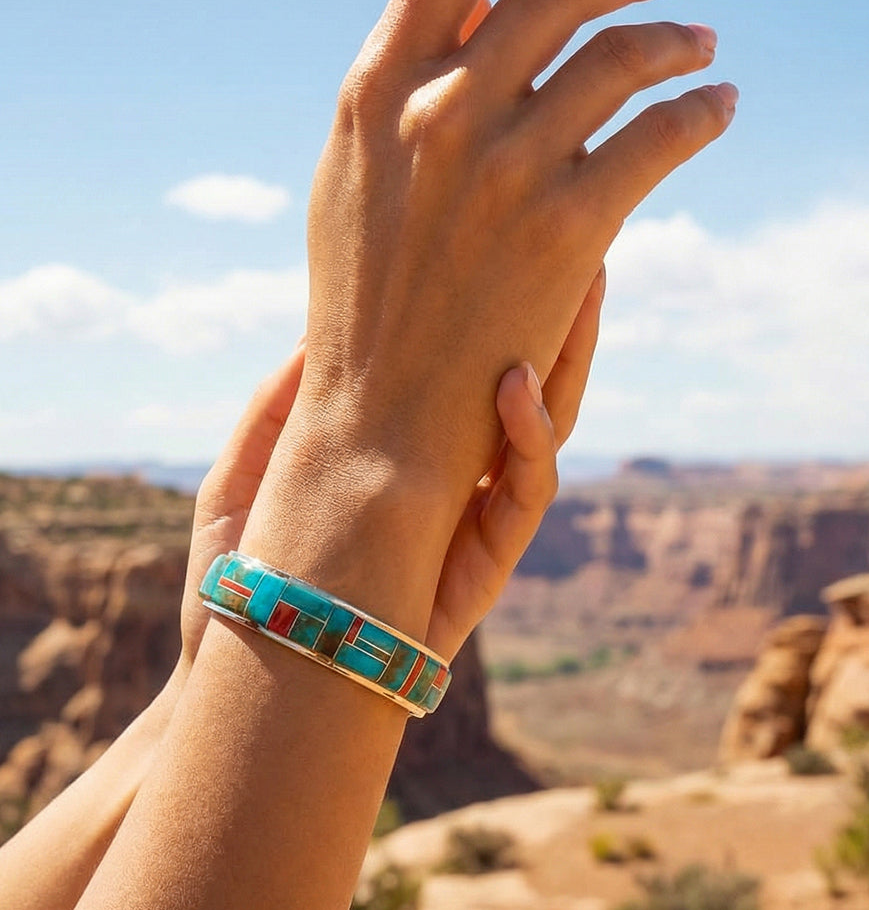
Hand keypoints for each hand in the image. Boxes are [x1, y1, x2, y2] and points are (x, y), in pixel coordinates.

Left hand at [179, 265, 599, 668]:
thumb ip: (278, 406)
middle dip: (559, 319)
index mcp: (411, 447)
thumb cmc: (250, 569)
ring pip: (547, 429)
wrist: (252, 663)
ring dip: (567, 360)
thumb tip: (309, 333)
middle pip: (527, 385)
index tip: (498, 247)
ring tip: (581, 289)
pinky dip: (531, 436)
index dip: (491, 312)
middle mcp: (455, 475)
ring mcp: (477, 517)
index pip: (466, 368)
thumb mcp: (246, 468)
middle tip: (580, 249)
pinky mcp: (488, 563)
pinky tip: (517, 379)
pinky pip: (527, 491)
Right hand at [285, 0, 733, 553]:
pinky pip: (661, 135)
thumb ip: (404, 92)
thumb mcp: (358, 179)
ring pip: (623, 56)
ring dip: (679, 40)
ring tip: (705, 47)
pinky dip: (702, 111)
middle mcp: (441, 110)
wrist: (380, 417)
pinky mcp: (569, 228)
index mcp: (379, 88)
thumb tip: (467, 19)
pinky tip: (719, 107)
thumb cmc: (366, 301)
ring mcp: (506, 167)